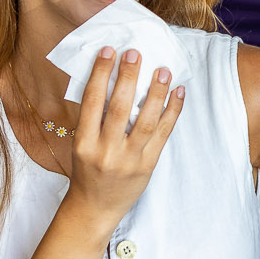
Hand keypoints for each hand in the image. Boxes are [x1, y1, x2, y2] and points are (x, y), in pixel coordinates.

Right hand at [63, 47, 183, 226]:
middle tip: (136, 53)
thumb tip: (111, 79)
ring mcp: (129, 160)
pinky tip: (177, 92)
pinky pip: (163, 134)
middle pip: (120, 108)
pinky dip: (172, 112)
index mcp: (84, 143)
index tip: (109, 51)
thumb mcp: (82, 145)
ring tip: (163, 70)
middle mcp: (106, 151)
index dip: (100, 74)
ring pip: (146, 121)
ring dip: (156, 92)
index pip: (92, 102)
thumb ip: (94, 118)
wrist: (95, 207)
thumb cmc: (87, 170)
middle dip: (128, 78)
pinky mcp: (148, 166)